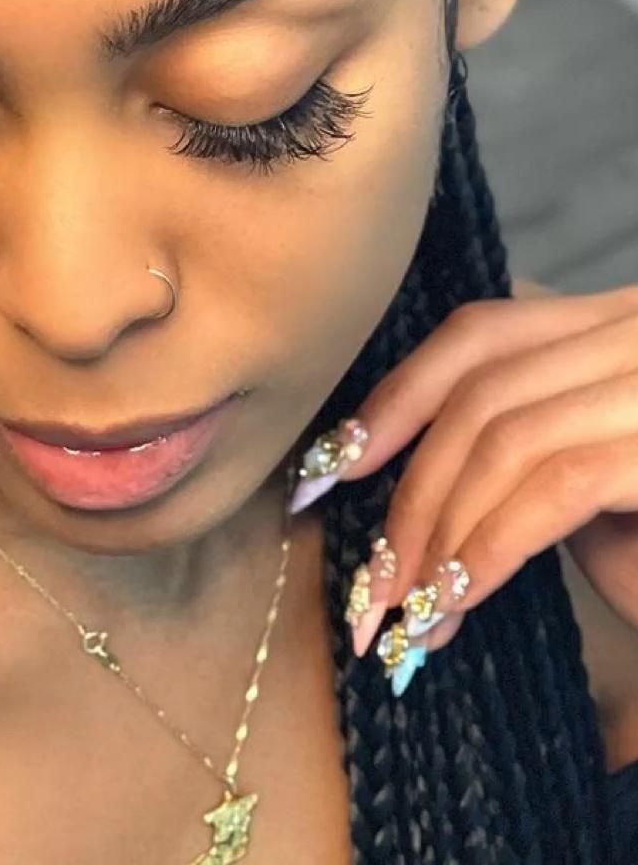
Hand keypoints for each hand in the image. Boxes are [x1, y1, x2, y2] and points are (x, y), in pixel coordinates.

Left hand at [292, 282, 637, 691]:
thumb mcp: (617, 489)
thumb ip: (542, 465)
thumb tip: (429, 502)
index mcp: (619, 324)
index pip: (478, 335)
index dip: (393, 398)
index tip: (330, 469)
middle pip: (480, 389)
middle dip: (404, 490)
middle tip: (365, 586)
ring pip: (505, 435)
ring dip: (436, 532)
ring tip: (403, 615)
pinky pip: (553, 487)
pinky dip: (488, 549)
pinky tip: (457, 604)